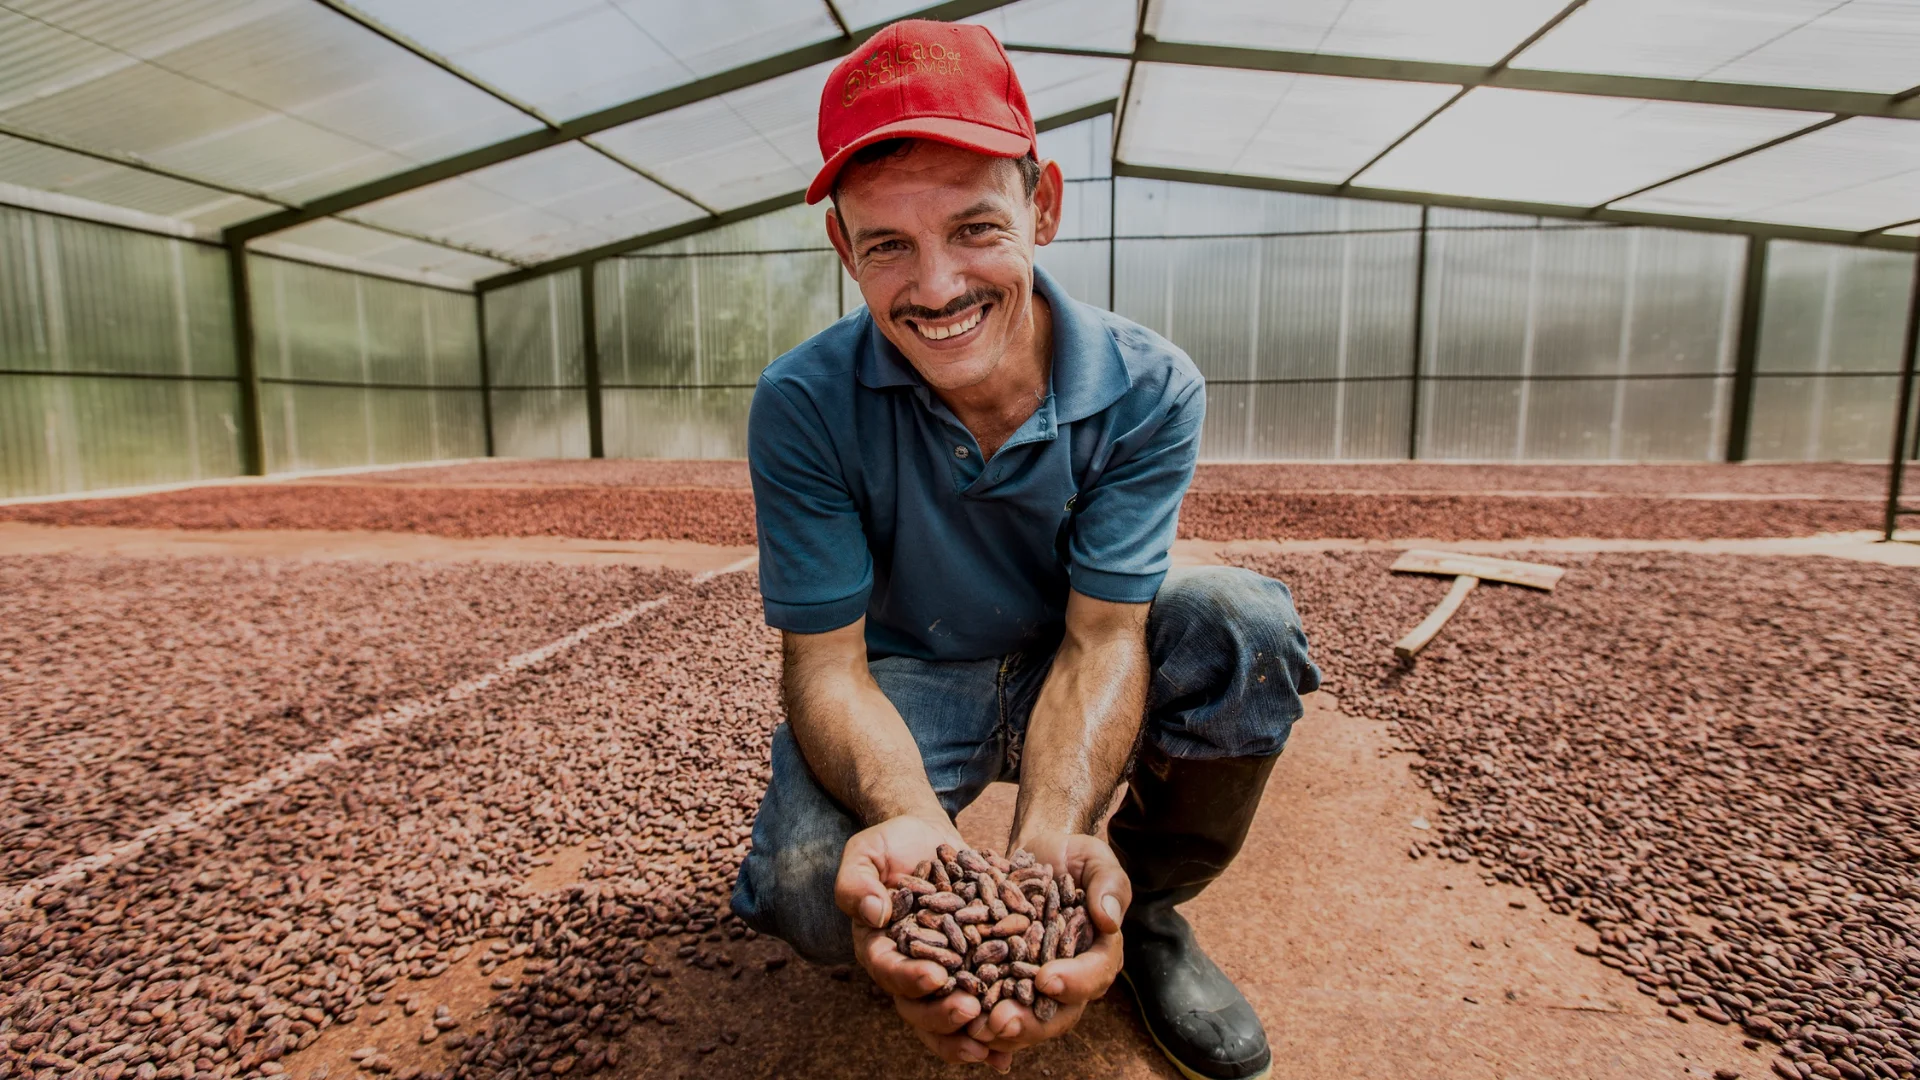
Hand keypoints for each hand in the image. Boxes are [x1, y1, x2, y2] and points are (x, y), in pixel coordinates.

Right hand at [836, 815, 1015, 1070]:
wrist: (928, 839)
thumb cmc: (891, 845)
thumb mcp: (865, 852)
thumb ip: (856, 882)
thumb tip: (873, 913)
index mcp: (879, 949)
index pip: (889, 971)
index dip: (910, 978)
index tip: (934, 976)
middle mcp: (909, 969)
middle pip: (921, 1006)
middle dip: (945, 1014)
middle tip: (971, 1009)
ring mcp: (944, 971)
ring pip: (953, 1013)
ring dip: (974, 1032)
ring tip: (998, 1039)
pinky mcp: (974, 964)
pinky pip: (987, 995)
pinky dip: (1002, 1013)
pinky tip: (1024, 1024)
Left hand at [966, 832, 1130, 1055]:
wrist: (1033, 856)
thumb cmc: (1070, 857)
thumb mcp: (1093, 859)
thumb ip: (1108, 884)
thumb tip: (1109, 919)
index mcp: (1097, 953)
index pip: (1094, 975)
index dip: (1073, 982)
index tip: (1046, 979)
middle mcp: (1069, 978)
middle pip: (1057, 1013)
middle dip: (1029, 1022)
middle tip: (1001, 1021)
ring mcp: (1034, 985)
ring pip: (1023, 1019)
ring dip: (999, 1030)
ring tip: (975, 1027)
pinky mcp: (1003, 981)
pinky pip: (992, 1007)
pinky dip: (975, 1017)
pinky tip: (956, 1021)